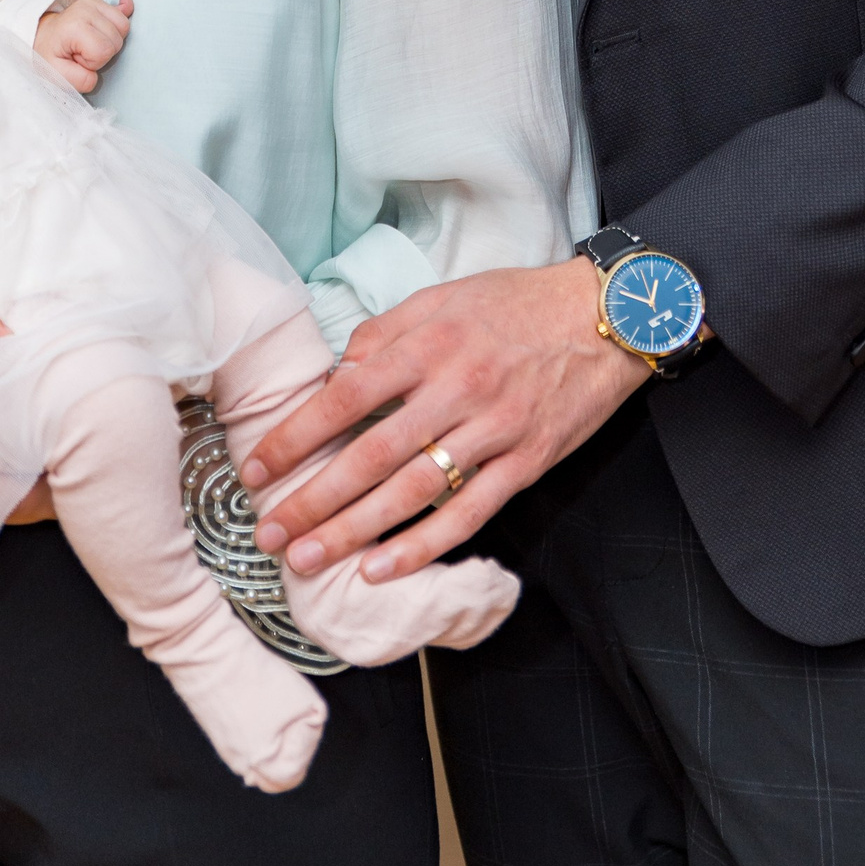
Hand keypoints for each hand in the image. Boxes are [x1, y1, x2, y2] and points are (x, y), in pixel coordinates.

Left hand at [35, 0, 134, 92]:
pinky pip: (124, 8)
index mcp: (75, 27)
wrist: (43, 35)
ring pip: (124, 25)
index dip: (94, 62)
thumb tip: (97, 76)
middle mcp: (85, 9)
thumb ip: (80, 80)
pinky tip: (107, 26)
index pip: (104, 51)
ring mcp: (93, 2)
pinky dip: (119, 19)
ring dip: (112, 38)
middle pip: (117, 39)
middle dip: (104, 51)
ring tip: (92, 40)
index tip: (79, 58)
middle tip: (84, 50)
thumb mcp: (56, 74)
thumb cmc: (49, 52)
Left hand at [242, 259, 652, 582]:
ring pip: (413, 492)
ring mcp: (494, 432)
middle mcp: (458, 389)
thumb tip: (338, 374)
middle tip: (270, 533)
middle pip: (371, 455)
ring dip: (355, 532)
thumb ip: (385, 332)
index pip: (346, 396)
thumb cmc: (516, 304)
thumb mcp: (444, 296)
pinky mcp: (527, 463)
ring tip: (309, 559)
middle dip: (313, 500)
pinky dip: (423, 546)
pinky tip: (381, 569)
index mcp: (430, 344)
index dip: (296, 436)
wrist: (607, 317)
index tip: (257, 468)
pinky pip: (469, 514)